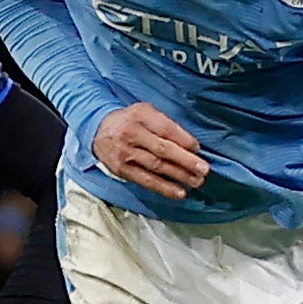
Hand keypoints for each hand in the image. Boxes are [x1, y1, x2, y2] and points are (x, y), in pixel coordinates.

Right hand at [93, 103, 211, 199]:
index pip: (165, 128)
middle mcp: (132, 134)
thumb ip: (165, 123)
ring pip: (157, 167)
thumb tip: (190, 145)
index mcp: (140, 115)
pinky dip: (164, 188)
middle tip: (204, 169)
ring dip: (179, 176)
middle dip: (186, 161)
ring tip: (196, 181)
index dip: (183, 140)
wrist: (98, 130)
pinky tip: (179, 192)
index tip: (198, 148)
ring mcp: (126, 154)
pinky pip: (146, 181)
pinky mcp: (123, 170)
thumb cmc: (130, 120)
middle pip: (162, 149)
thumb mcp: (145, 111)